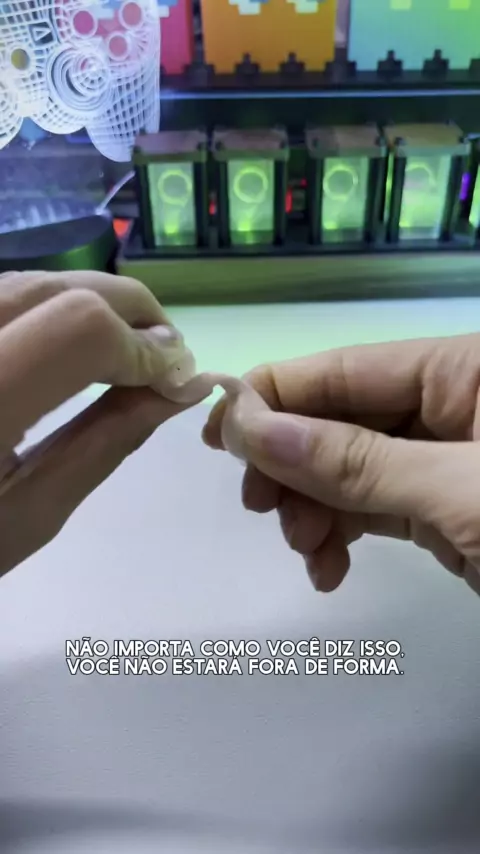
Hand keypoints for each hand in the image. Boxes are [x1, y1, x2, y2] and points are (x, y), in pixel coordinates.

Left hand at [0, 270, 191, 577]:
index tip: (178, 379)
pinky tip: (67, 345)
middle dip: (130, 312)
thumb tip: (182, 386)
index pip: (78, 329)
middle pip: (56, 286)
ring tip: (123, 352)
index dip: (143, 346)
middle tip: (164, 356)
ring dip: (90, 305)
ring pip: (24, 280)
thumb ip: (111, 440)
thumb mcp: (33, 514)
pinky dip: (47, 309)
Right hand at [203, 336, 479, 595]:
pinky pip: (375, 509)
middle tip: (261, 506)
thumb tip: (252, 431)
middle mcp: (447, 404)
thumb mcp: (459, 490)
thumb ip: (359, 462)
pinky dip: (343, 534)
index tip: (214, 436)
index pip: (343, 370)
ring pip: (350, 471)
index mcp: (460, 370)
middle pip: (340, 422)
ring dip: (313, 510)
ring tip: (308, 550)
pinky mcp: (445, 509)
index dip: (272, 397)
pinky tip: (328, 569)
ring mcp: (444, 459)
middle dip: (294, 468)